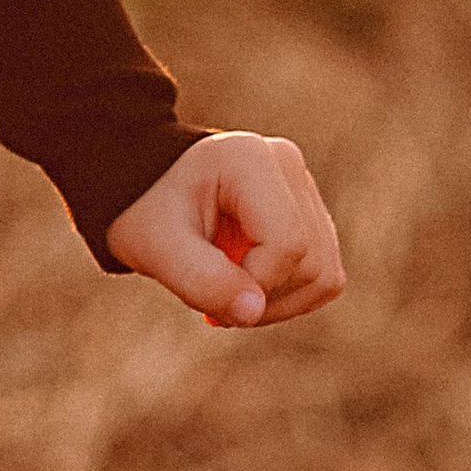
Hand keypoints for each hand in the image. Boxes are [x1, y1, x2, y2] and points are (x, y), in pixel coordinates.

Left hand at [106, 132, 346, 329]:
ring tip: (224, 293)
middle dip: (260, 297)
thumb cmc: (147, 213)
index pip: (286, 243)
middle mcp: (288, 165)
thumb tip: (252, 311)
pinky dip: (288, 298)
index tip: (203, 288)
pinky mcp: (310, 214)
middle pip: (310, 263)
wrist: (146, 193)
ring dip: (276, 304)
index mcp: (250, 158)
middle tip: (207, 298)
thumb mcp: (156, 247)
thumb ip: (201, 279)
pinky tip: (244, 287)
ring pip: (324, 275)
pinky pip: (324, 277)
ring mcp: (303, 188)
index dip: (253, 283)